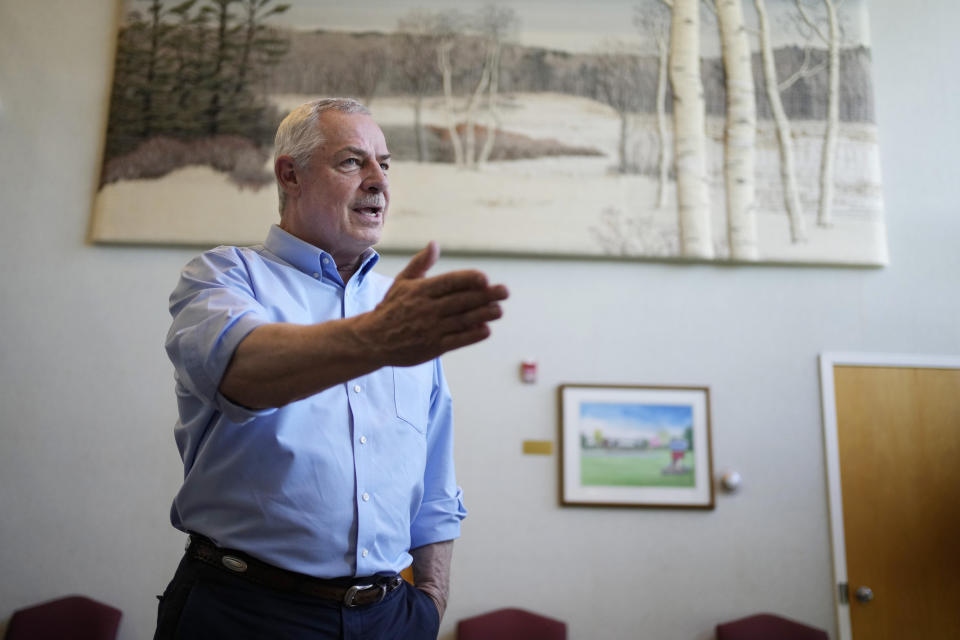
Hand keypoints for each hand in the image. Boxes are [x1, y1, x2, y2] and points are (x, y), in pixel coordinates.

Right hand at [357, 242, 507, 366]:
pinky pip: (457, 341)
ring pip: (462, 320)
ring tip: (499, 310)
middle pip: (460, 301)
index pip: (449, 282)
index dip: (468, 280)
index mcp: (420, 290)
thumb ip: (420, 264)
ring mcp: (430, 329)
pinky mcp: (433, 347)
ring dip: (483, 315)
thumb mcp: (402, 282)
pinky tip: (486, 330)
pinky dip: (472, 335)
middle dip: (485, 296)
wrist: (373, 339)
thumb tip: (434, 244)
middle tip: (504, 291)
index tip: (485, 278)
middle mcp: (426, 309)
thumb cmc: (392, 307)